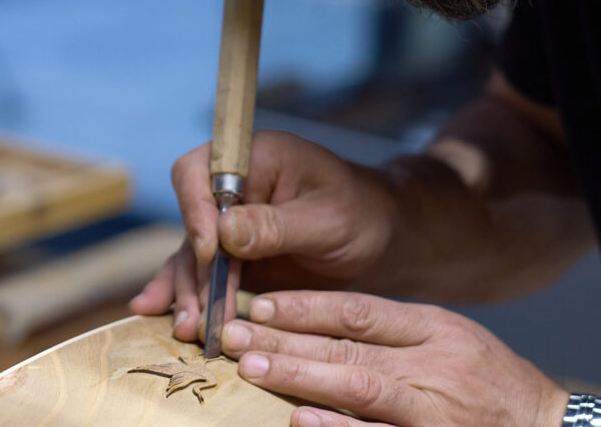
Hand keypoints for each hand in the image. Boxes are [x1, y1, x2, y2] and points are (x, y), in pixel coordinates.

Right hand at [130, 131, 398, 337]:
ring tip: (186, 330)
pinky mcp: (227, 255)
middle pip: (189, 222)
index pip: (198, 173)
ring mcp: (224, 223)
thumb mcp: (327, 219)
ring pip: (189, 254)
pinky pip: (199, 273)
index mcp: (250, 158)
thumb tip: (224, 233)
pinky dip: (185, 295)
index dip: (196, 211)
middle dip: (192, 271)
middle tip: (198, 315)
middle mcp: (227, 188)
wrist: (376, 236)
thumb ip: (277, 226)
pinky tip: (160, 314)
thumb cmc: (358, 213)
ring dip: (187, 291)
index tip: (210, 253)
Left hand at [222, 290, 567, 426]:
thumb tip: (314, 321)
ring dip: (300, 377)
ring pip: (359, 386)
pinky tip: (300, 420)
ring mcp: (435, 410)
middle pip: (348, 347)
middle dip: (285, 341)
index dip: (305, 307)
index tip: (259, 305)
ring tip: (252, 368)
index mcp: (435, 328)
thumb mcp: (448, 338)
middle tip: (233, 336)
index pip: (359, 311)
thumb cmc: (487, 382)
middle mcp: (435, 364)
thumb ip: (391, 329)